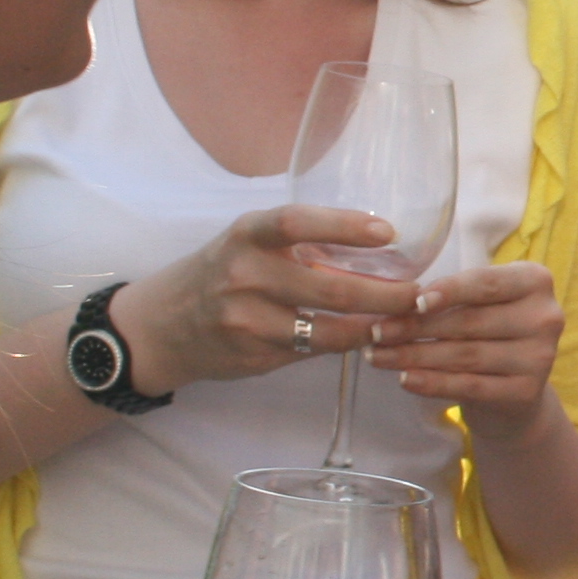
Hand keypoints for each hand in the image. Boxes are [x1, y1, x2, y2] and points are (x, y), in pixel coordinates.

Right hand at [109, 205, 414, 393]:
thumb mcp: (246, 243)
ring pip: (326, 330)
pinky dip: (346, 345)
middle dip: (385, 294)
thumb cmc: (218, 273)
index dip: (343, 225)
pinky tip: (369, 339)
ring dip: (373, 327)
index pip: (295, 222)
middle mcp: (244, 276)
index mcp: (245, 236)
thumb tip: (374, 246)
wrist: (159, 326)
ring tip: (404, 320)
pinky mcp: (253, 356)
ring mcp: (247, 321)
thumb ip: (296, 244)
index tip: (387, 231)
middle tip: (418, 292)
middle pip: (328, 288)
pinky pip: (312, 352)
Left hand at [362, 260, 564, 430]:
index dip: (447, 291)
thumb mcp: (481, 302)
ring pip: (465, 355)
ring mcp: (540, 357)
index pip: (485, 283)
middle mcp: (546, 317)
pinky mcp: (526, 392)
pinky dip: (433, 383)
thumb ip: (453, 293)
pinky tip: (405, 380)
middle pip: (469, 322)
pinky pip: (469, 386)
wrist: (514, 391)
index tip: (410, 301)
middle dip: (415, 328)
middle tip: (376, 332)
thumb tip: (396, 298)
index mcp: (535, 281)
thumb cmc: (487, 332)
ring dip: (415, 356)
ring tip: (378, 356)